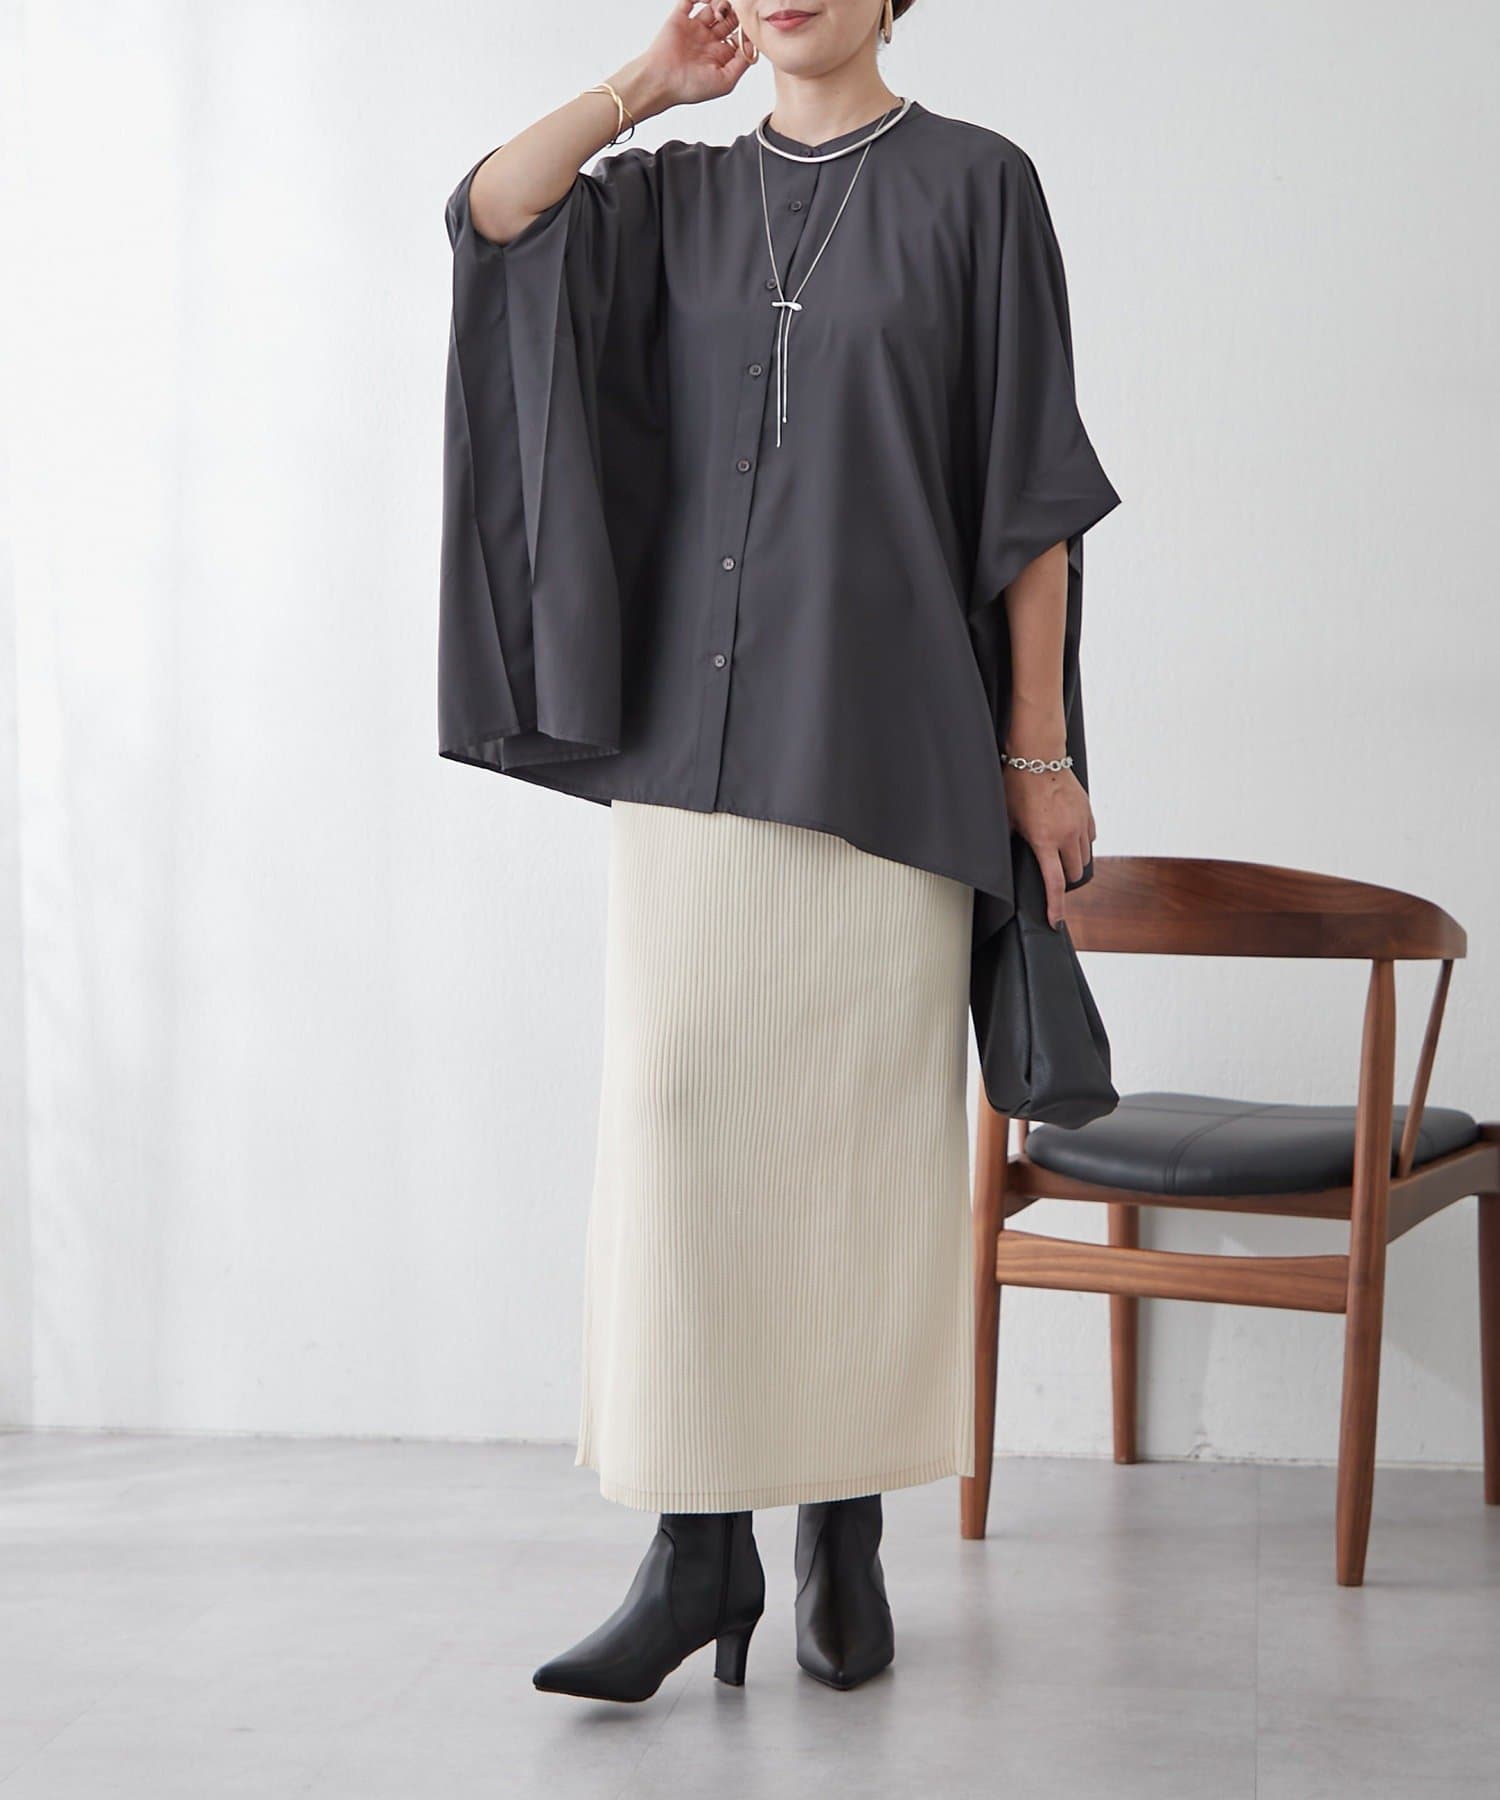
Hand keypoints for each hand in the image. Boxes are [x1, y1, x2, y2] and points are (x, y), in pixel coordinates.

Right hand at [613, 2, 753, 118]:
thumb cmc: (690, 87)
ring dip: (721, 3)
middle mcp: (708, 40)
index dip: (747, 28)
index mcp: (719, 55)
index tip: (751, 24)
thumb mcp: (725, 82)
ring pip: (713, 7)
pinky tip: (707, 0)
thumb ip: (742, 63)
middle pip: (729, 18)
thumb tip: (754, 45)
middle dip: (736, 12)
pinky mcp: (680, 18)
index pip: (739, 35)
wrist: (661, 80)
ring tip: (722, 8)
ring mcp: (694, 28)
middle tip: (739, 9)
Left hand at [1004, 763, 1095, 929]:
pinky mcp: (1087, 812)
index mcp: (1044, 840)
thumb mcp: (1009, 818)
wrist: (1038, 757)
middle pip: (1075, 874)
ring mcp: (1080, 823)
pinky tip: (1070, 836)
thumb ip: (1016, 840)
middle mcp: (1066, 835)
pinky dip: (1082, 842)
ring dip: (1074, 861)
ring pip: (1085, 857)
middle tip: (1053, 873)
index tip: (1055, 920)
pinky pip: (1090, 838)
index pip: (1054, 884)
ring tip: (1060, 853)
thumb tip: (1014, 855)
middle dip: (1065, 879)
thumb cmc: (1018, 785)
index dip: (1055, 906)